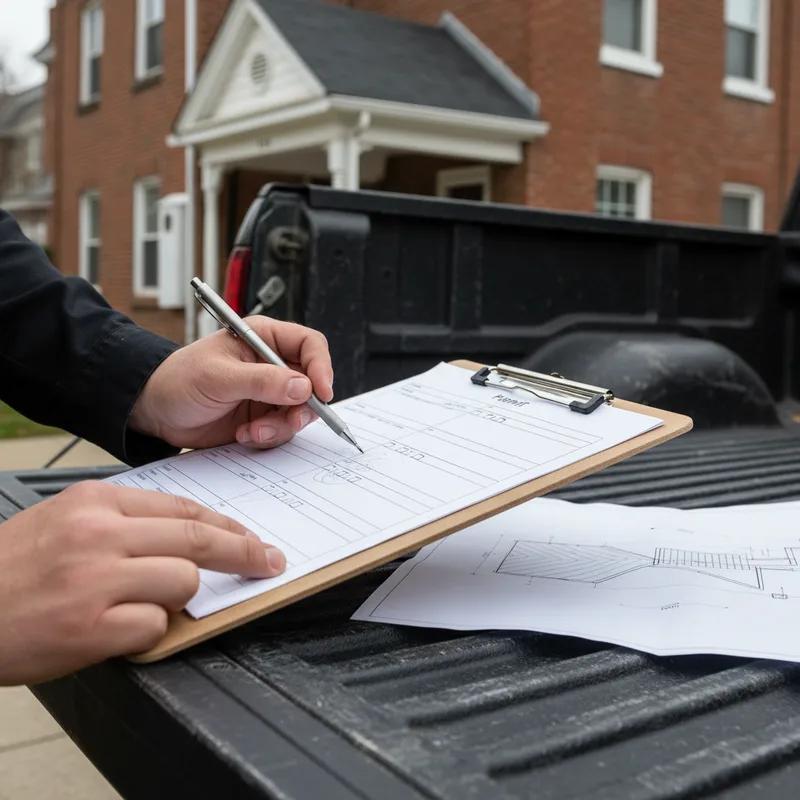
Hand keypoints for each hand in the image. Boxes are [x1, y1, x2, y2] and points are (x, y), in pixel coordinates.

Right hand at [0, 481, 285, 684]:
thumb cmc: (12, 567)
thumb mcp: (66, 520)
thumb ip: (125, 522)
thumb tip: (187, 535)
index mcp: (96, 501)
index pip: (184, 507)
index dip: (227, 525)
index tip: (251, 537)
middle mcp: (99, 533)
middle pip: (197, 538)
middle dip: (243, 552)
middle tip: (268, 562)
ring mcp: (96, 580)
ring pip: (183, 582)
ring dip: (177, 597)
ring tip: (139, 604)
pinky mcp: (91, 628)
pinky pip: (154, 626)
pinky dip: (147, 630)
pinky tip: (117, 629)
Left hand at [131, 317, 333, 449]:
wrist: (157, 412)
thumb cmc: (179, 380)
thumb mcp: (219, 377)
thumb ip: (262, 381)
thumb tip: (304, 387)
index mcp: (264, 338)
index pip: (309, 345)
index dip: (321, 366)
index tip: (322, 392)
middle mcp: (272, 364)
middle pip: (312, 383)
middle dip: (302, 407)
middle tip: (287, 421)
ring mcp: (270, 393)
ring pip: (300, 411)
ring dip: (281, 426)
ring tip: (253, 431)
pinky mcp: (263, 416)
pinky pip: (283, 430)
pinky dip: (268, 437)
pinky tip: (244, 435)